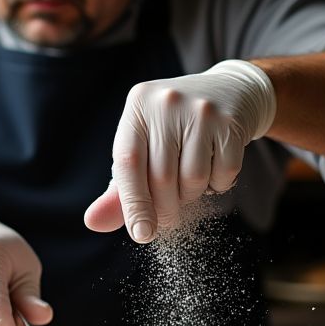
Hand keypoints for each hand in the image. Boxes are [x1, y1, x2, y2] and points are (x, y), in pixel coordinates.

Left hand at [84, 59, 275, 238]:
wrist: (231, 92)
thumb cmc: (175, 129)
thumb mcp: (143, 148)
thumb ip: (120, 189)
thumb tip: (93, 222)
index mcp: (137, 107)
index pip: (128, 163)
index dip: (133, 204)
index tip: (141, 234)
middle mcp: (167, 103)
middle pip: (162, 177)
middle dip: (164, 209)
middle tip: (167, 218)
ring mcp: (202, 110)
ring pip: (193, 179)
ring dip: (191, 196)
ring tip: (190, 183)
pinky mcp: (231, 122)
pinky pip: (223, 173)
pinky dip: (218, 185)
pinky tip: (214, 168)